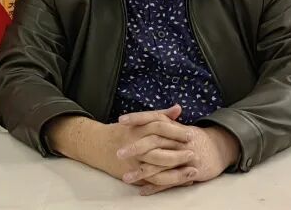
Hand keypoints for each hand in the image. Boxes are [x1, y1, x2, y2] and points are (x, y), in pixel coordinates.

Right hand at [43, 110, 190, 184]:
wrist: (97, 145)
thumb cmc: (122, 132)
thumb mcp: (139, 121)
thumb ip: (160, 115)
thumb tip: (178, 108)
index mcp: (138, 128)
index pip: (159, 127)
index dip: (176, 131)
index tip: (190, 135)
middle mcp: (135, 144)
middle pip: (159, 147)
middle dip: (177, 152)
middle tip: (193, 153)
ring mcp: (133, 160)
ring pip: (157, 167)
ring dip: (176, 171)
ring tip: (192, 171)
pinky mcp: (133, 173)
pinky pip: (153, 180)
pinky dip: (168, 182)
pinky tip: (183, 181)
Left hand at [117, 106, 239, 195]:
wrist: (218, 149)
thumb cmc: (193, 138)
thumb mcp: (178, 127)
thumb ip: (162, 120)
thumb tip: (142, 116)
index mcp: (174, 127)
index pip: (154, 118)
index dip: (138, 118)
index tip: (121, 120)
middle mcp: (177, 141)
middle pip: (154, 142)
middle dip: (136, 148)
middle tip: (119, 153)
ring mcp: (182, 158)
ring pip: (159, 165)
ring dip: (141, 172)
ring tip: (125, 177)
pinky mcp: (186, 173)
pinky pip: (168, 181)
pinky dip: (155, 187)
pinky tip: (141, 190)